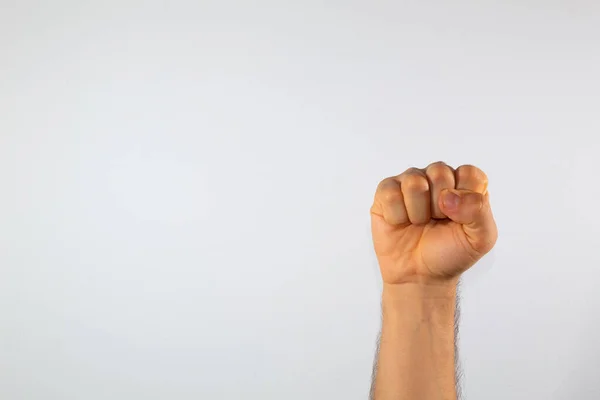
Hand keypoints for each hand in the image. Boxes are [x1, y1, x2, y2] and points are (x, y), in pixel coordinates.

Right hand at [370, 162, 497, 284]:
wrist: (419, 276)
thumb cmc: (450, 253)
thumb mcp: (481, 238)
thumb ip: (479, 210)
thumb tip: (447, 196)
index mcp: (464, 184)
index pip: (469, 173)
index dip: (465, 199)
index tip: (460, 220)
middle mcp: (436, 178)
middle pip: (439, 172)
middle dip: (439, 206)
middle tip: (437, 222)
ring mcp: (409, 183)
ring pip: (413, 182)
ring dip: (418, 212)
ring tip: (419, 223)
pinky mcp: (386, 193)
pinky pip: (390, 193)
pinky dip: (397, 216)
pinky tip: (401, 223)